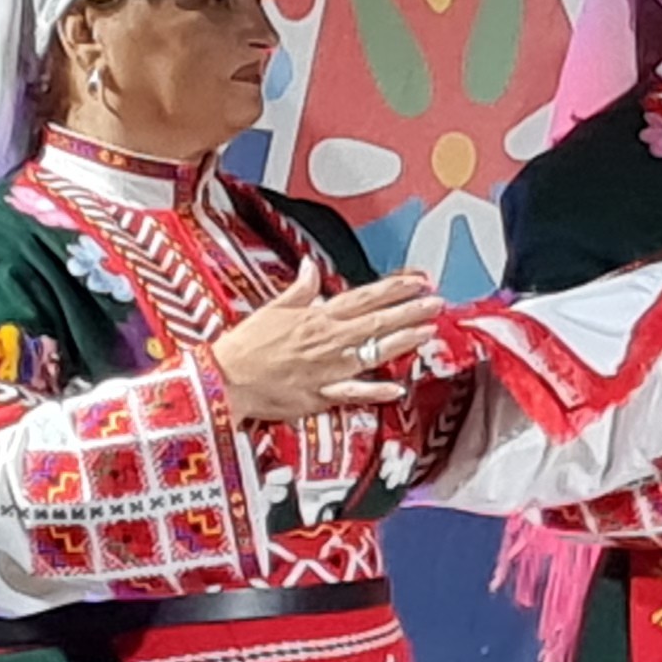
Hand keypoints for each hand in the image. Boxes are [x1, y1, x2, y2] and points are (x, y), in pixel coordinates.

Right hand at [211, 272, 442, 422]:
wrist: (224, 380)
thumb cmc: (245, 346)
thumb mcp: (272, 309)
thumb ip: (298, 290)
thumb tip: (310, 267)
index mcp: (316, 317)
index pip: (363, 297)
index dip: (394, 288)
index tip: (419, 280)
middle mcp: (328, 340)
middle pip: (376, 322)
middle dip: (410, 311)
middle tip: (437, 303)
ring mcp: (328, 368)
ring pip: (373, 352)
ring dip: (403, 342)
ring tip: (428, 332)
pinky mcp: (321, 395)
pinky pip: (354, 392)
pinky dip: (376, 391)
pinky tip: (398, 388)